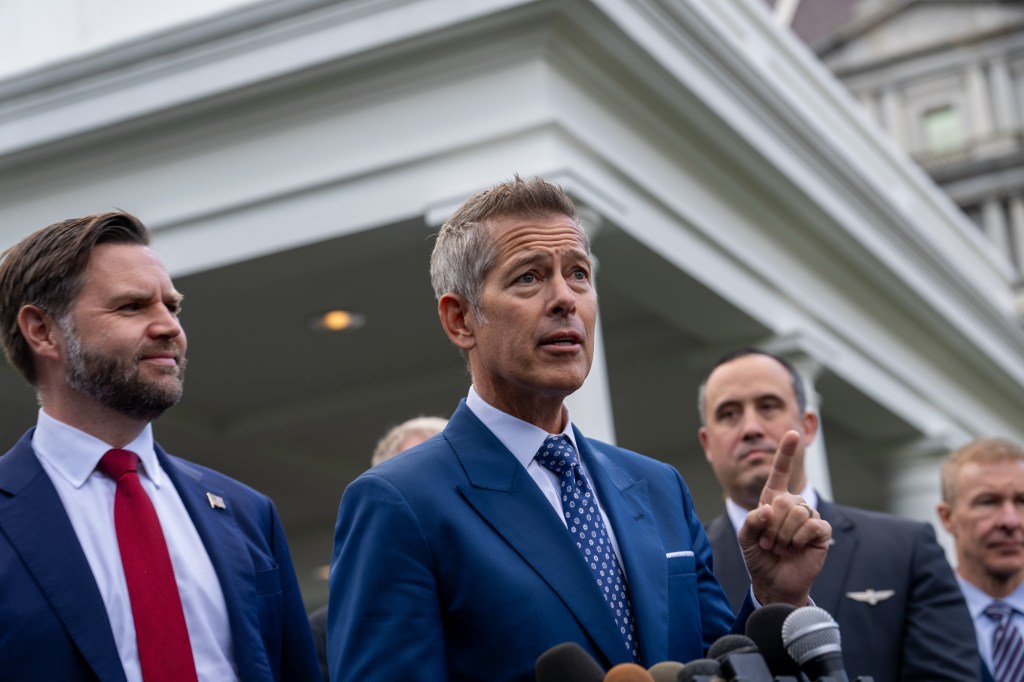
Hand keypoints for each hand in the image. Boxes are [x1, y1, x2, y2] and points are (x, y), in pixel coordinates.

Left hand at [738, 430, 830, 605]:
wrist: (773, 581)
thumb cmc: (759, 556)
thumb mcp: (745, 538)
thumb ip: (751, 520)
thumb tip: (769, 509)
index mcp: (773, 499)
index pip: (781, 472)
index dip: (786, 453)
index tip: (792, 433)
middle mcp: (793, 504)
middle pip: (784, 500)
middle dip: (771, 526)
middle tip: (769, 542)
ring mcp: (809, 516)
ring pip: (798, 513)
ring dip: (784, 535)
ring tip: (781, 547)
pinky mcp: (822, 531)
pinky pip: (813, 525)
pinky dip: (800, 539)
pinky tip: (796, 548)